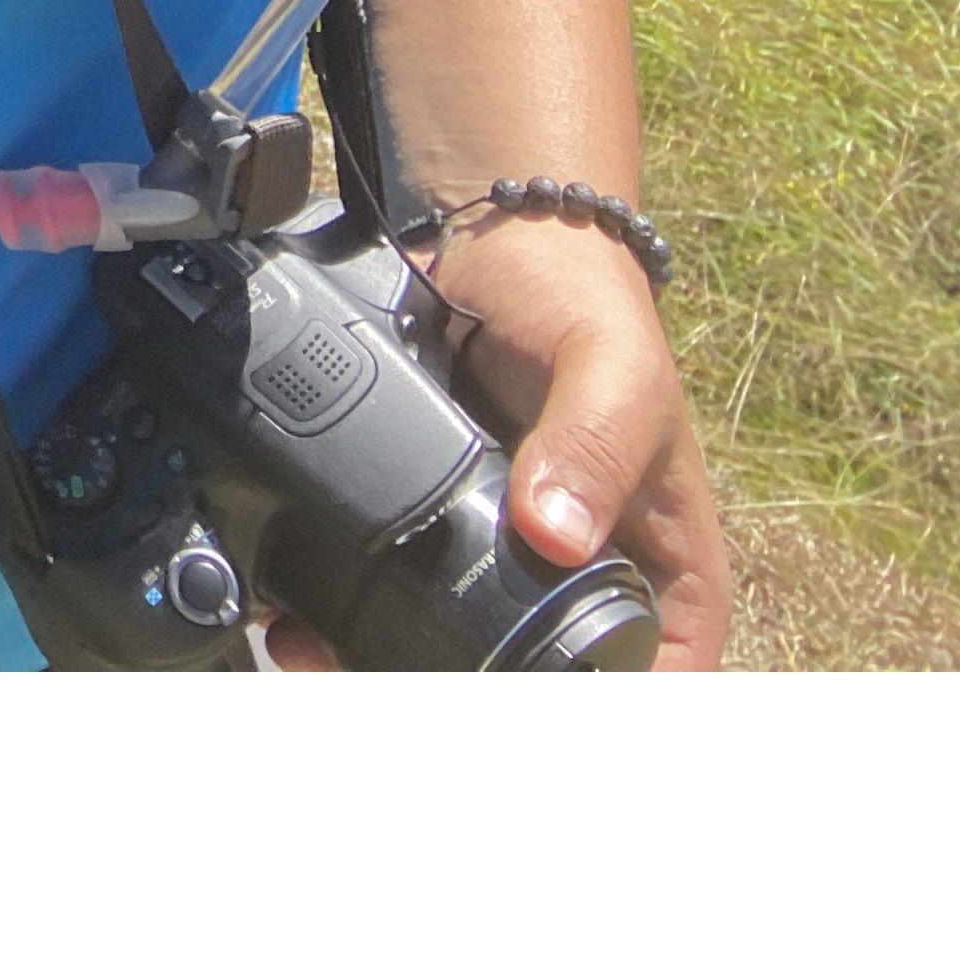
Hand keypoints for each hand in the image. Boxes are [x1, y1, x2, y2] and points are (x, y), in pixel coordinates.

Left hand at [265, 216, 727, 669]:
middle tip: (385, 692)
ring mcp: (507, 560)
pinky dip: (345, 616)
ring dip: (386, 670)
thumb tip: (555, 533)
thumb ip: (593, 443)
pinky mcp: (434, 526)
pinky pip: (397, 591)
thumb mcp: (611, 365)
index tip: (518, 713)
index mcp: (664, 573)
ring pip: (459, 654)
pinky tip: (295, 621)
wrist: (489, 241)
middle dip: (463, 699)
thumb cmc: (579, 301)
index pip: (659, 685)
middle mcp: (587, 579)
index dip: (603, 716)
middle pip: (541, 683)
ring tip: (316, 661)